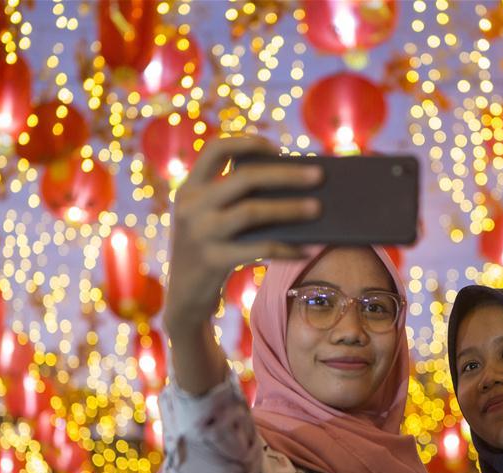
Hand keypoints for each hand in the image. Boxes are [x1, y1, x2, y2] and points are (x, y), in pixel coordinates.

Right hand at [162, 135, 321, 337]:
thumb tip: (292, 185)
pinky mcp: (212, 261)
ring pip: (253, 211)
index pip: (216, 149)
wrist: (183, 300)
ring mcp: (199, 233)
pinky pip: (259, 249)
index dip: (248, 142)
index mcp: (189, 189)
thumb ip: (234, 201)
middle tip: (319, 175)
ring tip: (318, 208)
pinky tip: (306, 250)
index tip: (278, 148)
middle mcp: (190, 207)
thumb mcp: (210, 221)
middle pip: (245, 177)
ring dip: (290, 208)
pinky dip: (285, 249)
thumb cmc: (210, 253)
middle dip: (286, 174)